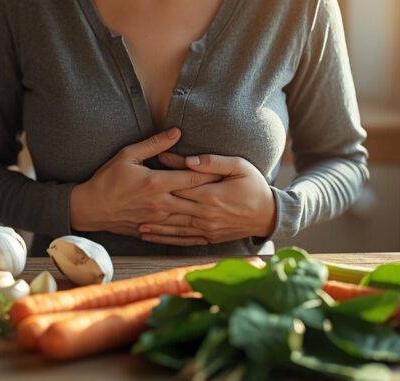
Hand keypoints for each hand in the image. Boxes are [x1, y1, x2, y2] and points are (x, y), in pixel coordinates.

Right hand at [69, 128, 222, 237]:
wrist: (90, 207)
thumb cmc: (107, 178)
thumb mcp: (128, 155)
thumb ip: (155, 144)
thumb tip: (176, 132)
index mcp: (156, 182)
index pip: (192, 177)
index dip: (212, 174)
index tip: (227, 171)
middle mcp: (160, 203)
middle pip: (196, 199)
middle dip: (215, 195)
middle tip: (234, 192)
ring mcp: (157, 220)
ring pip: (189, 219)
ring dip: (207, 216)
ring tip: (225, 213)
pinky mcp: (151, 230)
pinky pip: (177, 235)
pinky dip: (192, 236)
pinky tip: (205, 236)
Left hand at [135, 152, 277, 245]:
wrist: (269, 215)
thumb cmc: (255, 186)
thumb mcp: (239, 166)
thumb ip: (212, 162)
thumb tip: (189, 160)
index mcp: (211, 195)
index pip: (180, 185)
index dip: (161, 178)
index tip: (144, 173)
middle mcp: (206, 214)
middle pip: (173, 207)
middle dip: (152, 204)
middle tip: (130, 199)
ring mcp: (206, 228)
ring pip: (173, 227)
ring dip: (153, 226)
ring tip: (133, 223)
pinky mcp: (208, 238)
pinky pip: (183, 239)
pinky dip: (165, 239)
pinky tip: (151, 237)